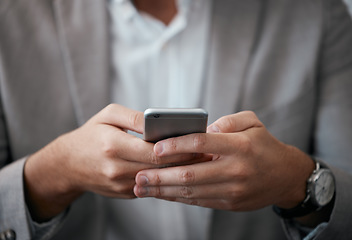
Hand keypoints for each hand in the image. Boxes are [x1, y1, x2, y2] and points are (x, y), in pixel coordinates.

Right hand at [24, 104, 200, 220]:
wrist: (68, 164)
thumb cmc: (90, 134)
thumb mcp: (108, 115)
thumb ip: (134, 117)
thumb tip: (158, 122)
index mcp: (114, 146)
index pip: (155, 152)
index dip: (179, 150)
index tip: (198, 144)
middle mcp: (117, 169)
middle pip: (161, 168)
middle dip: (185, 161)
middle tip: (205, 153)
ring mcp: (121, 185)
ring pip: (159, 180)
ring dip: (178, 171)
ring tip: (196, 160)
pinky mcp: (125, 194)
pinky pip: (151, 186)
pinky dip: (165, 178)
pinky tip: (176, 169)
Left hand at [134, 111, 314, 211]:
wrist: (286, 177)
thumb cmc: (264, 145)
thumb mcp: (252, 122)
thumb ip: (227, 121)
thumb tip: (203, 129)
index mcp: (239, 146)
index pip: (201, 144)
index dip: (176, 145)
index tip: (155, 148)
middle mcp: (235, 170)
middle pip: (191, 174)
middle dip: (161, 176)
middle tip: (138, 175)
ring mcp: (232, 190)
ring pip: (191, 192)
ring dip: (164, 191)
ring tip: (142, 188)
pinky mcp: (229, 203)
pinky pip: (198, 201)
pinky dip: (178, 198)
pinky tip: (162, 194)